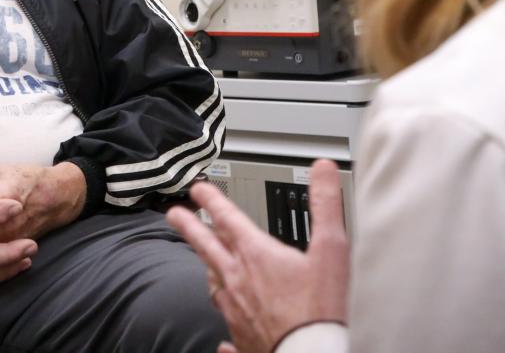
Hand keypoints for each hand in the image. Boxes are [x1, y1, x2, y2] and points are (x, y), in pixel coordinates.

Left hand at [167, 159, 349, 352]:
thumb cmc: (320, 309)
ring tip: (204, 262)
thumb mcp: (330, 248)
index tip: (198, 189)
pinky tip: (222, 340)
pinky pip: (226, 327)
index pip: (227, 217)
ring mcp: (235, 311)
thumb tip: (322, 169)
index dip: (211, 199)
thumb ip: (325, 204)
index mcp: (256, 255)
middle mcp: (238, 281)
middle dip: (190, 227)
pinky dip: (224, 324)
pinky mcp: (241, 338)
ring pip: (214, 284)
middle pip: (206, 247)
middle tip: (174, 215)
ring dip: (207, 267)